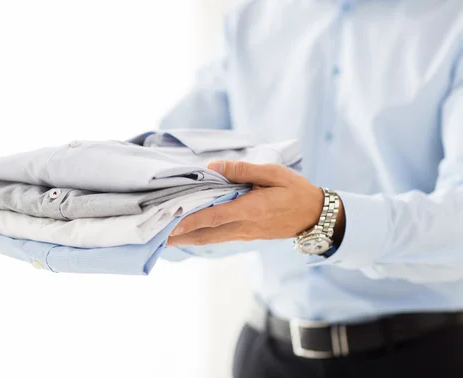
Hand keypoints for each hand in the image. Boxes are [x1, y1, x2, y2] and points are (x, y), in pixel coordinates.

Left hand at [166, 161, 344, 245]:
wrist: (314, 216)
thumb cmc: (294, 190)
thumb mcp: (273, 173)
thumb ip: (243, 171)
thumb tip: (214, 168)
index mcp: (250, 209)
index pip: (214, 216)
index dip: (191, 220)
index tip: (170, 223)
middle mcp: (243, 226)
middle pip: (205, 233)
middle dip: (179, 235)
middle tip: (154, 235)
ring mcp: (243, 234)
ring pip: (209, 238)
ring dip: (186, 238)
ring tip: (162, 237)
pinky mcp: (244, 235)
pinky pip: (217, 237)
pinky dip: (198, 237)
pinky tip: (185, 234)